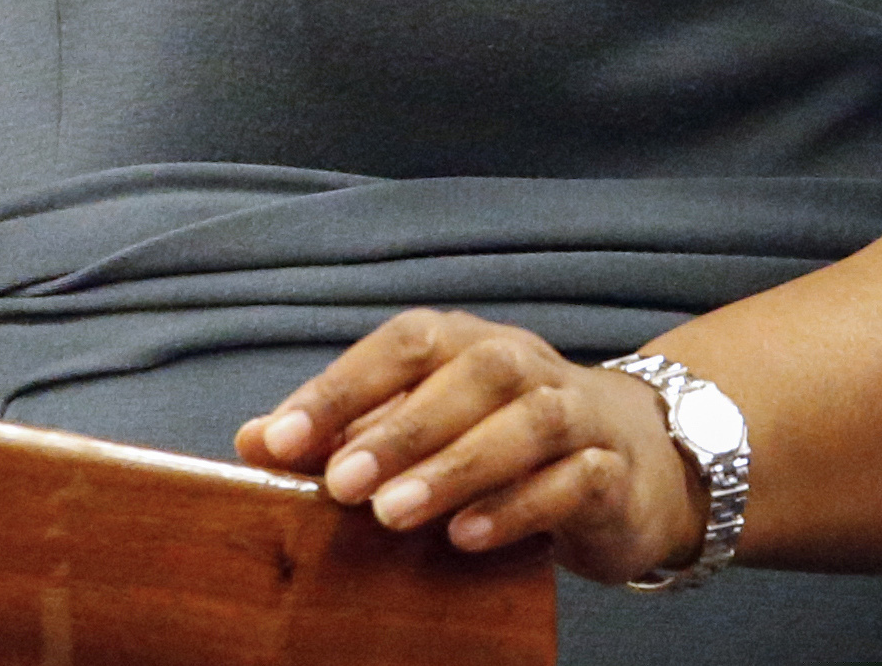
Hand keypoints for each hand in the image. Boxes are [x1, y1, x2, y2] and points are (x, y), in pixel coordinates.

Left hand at [234, 310, 705, 583]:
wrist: (631, 462)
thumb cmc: (498, 439)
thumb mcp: (420, 428)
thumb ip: (342, 433)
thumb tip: (250, 441)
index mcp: (464, 343)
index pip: (402, 345)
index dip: (339, 387)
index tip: (278, 441)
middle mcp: (521, 364)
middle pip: (467, 376)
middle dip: (398, 430)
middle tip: (341, 485)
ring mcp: (575, 413)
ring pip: (525, 424)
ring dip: (456, 467)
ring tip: (395, 514)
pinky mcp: (610, 472)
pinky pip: (573, 480)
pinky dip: (519, 507)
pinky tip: (468, 538)